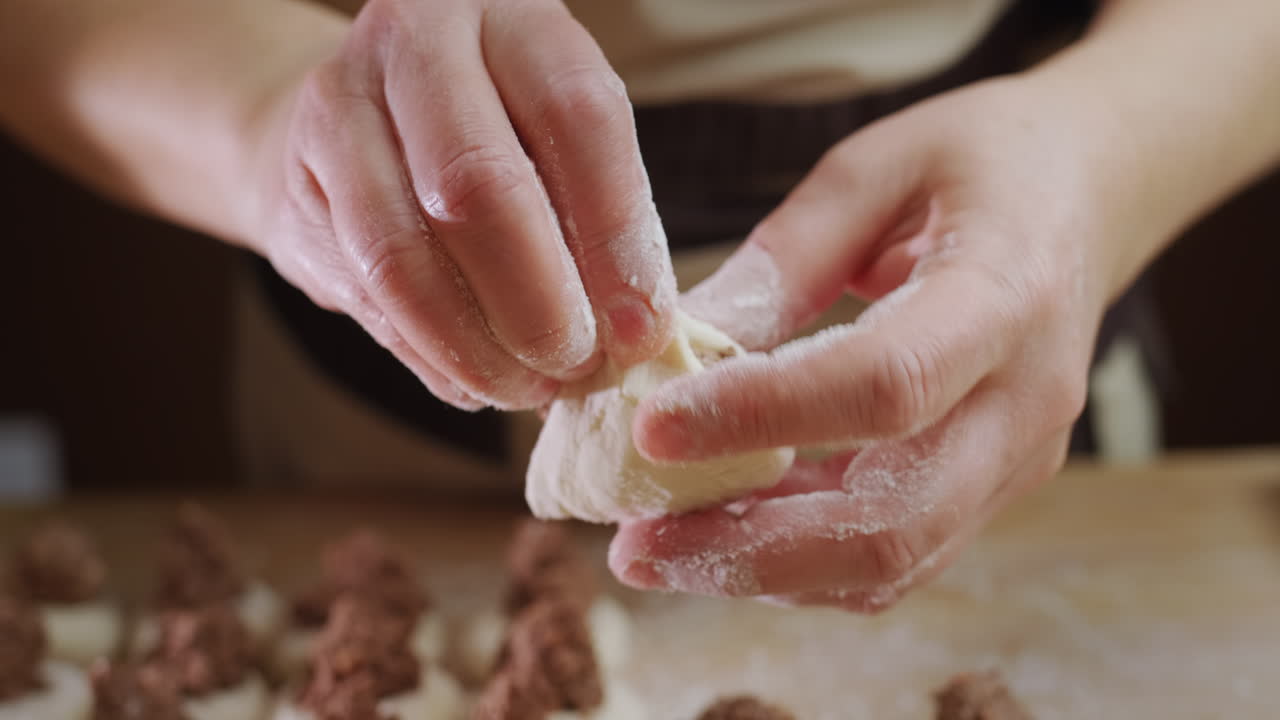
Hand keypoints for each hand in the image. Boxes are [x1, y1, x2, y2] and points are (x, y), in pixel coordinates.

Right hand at [247, 0, 674, 409]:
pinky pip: (367, 298)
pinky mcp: (296, 193)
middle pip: (478, 187)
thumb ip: (599, 213)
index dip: (616, 234)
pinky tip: (477, 380)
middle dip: (539, 302)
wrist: (350, 112)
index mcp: (508, 14)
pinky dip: (432, 357)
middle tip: (578, 363)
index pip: (575, 116)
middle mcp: (413, 44)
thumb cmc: (491, 128)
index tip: (641, 326)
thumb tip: (635, 332)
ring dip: (477, 347)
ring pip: (403, 257)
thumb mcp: (557, 134)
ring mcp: (337, 114)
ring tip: (529, 387)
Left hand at [608, 76, 1134, 609]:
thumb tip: (677, 344)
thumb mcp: (873, 171)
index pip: (885, 386)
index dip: (762, 417)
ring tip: (658, 549)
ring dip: (764, 573)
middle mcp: (1024, 402)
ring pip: (892, 562)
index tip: (651, 426)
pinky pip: (897, 557)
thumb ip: (781, 262)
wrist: (1089, 196)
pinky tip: (724, 535)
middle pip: (894, 520)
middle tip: (636, 545)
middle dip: (751, 551)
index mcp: (1005, 295)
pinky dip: (803, 565)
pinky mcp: (992, 488)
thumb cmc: (980, 164)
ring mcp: (1017, 460)